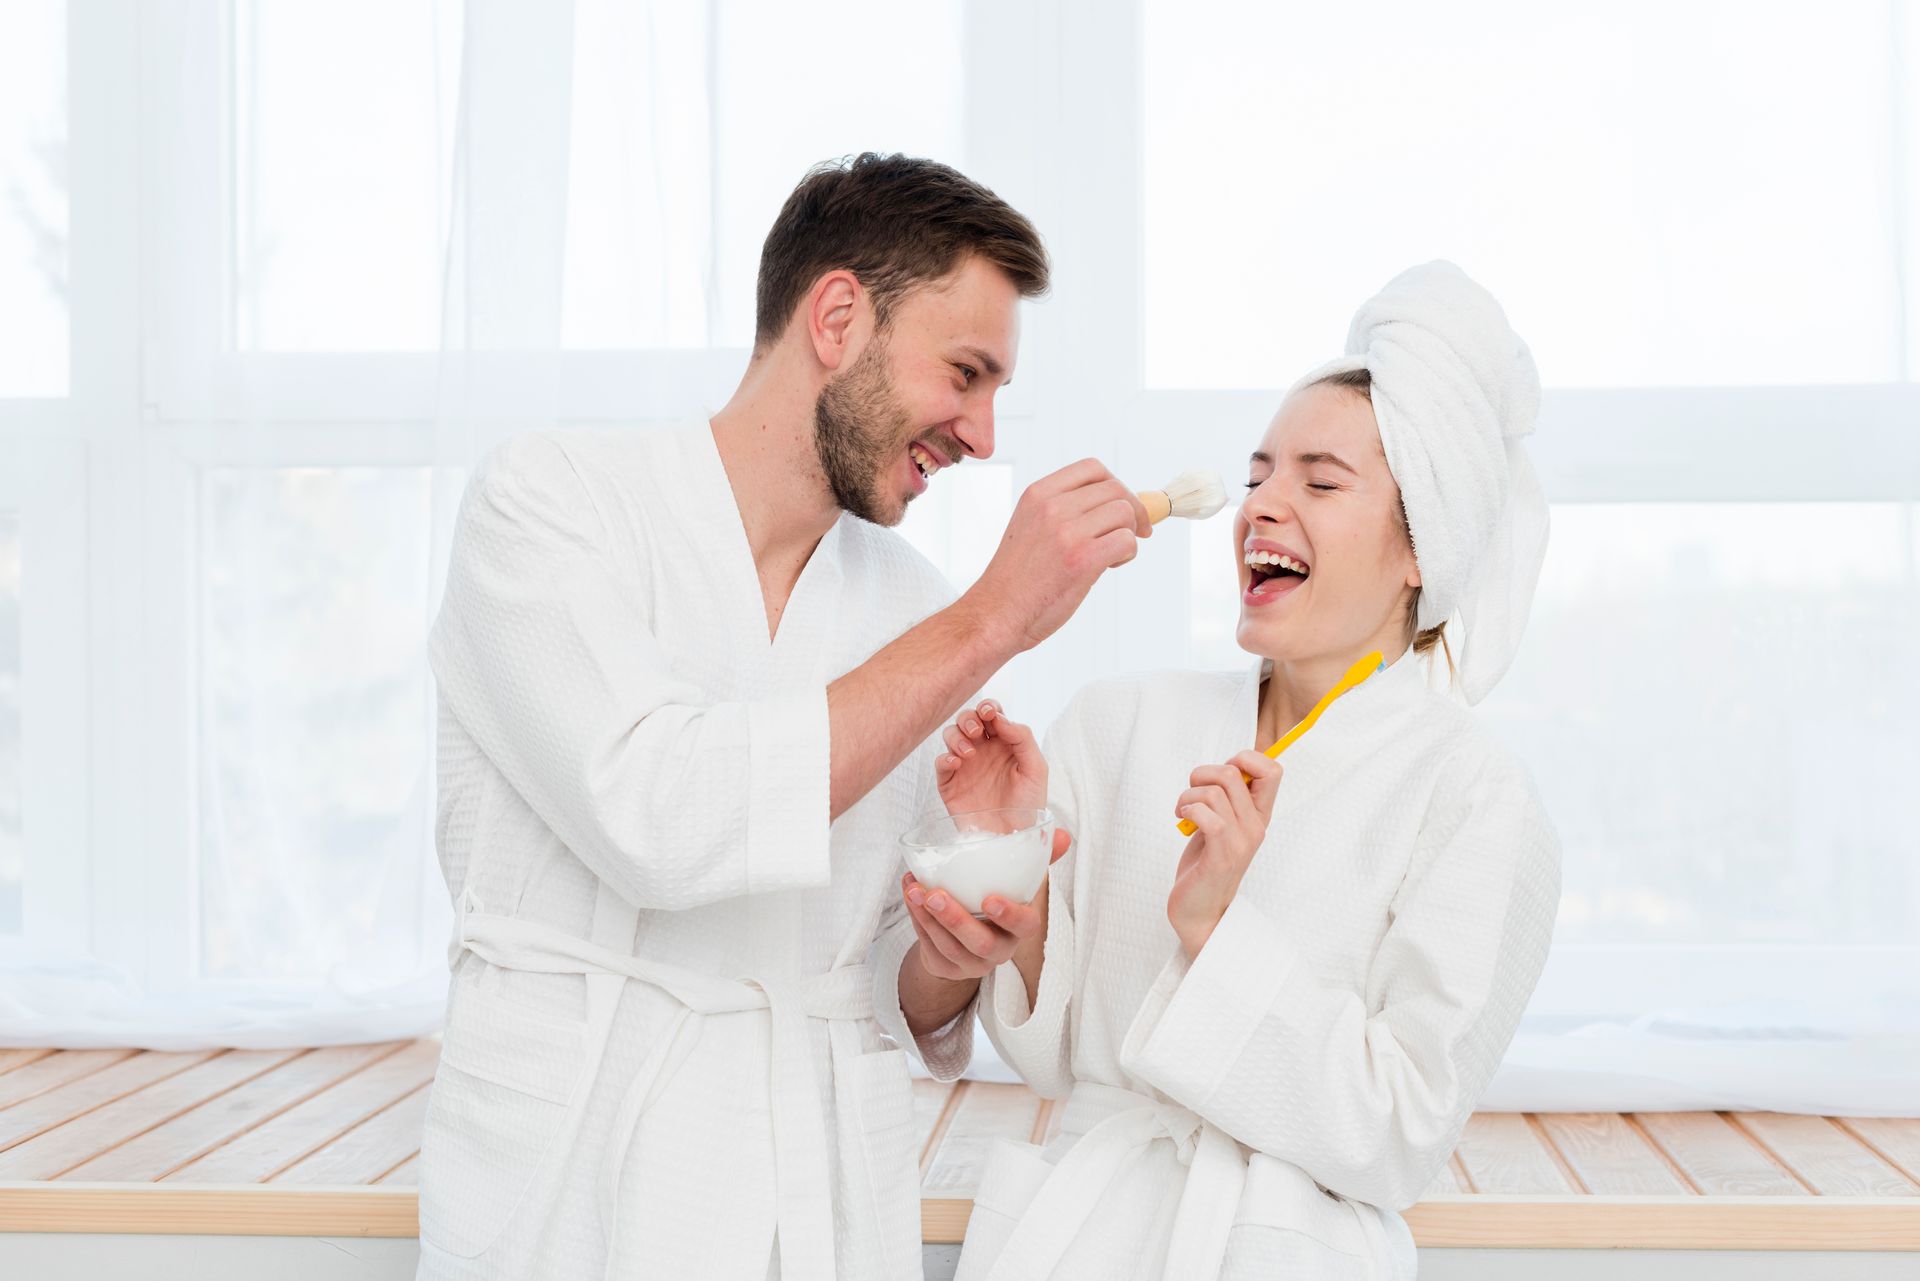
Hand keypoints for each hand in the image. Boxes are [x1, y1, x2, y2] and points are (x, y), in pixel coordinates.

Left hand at [903, 828, 1071, 981]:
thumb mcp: (1016, 883)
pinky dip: (916, 920)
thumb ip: (1039, 859)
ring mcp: (970, 963)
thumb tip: (1065, 834)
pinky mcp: (946, 967)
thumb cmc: (993, 903)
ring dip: (928, 917)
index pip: (1024, 927)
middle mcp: (998, 951)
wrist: (966, 939)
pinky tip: (910, 896)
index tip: (990, 899)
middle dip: (956, 919)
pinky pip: (929, 947)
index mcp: (1019, 929)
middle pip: (980, 943)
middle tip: (935, 894)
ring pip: (949, 945)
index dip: (1009, 915)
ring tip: (914, 890)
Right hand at [936, 700, 1045, 814]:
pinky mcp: (950, 784)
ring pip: (950, 735)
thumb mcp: (1036, 769)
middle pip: (967, 719)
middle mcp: (983, 751)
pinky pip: (940, 763)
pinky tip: (957, 764)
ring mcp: (965, 766)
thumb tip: (1001, 718)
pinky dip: (945, 758)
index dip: (988, 708)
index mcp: (1004, 743)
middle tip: (977, 732)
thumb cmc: (1028, 806)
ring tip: (969, 753)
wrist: (1013, 839)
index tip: (989, 713)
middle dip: (969, 718)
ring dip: (956, 736)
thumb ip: (1022, 737)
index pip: (992, 714)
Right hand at [964, 459, 1151, 651]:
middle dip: (1132, 510)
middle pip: (1115, 489)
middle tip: (1133, 533)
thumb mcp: (1030, 526)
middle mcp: (1052, 506)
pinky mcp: (1082, 559)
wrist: (996, 613)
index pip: (1092, 468)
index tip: (1122, 504)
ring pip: (1125, 513)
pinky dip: (1128, 553)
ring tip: (1111, 555)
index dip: (1116, 484)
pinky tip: (1109, 566)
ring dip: (1129, 534)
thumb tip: (1117, 505)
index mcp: (1038, 494)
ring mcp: (1067, 531)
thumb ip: (1064, 511)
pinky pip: (1126, 541)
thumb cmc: (1017, 579)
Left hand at [1167, 752, 1281, 956]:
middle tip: (1191, 795)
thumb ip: (1226, 798)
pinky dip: (1188, 811)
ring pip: (1214, 792)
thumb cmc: (1205, 864)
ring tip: (1182, 812)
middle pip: (1233, 771)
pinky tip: (1182, 821)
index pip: (1273, 769)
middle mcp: (1255, 826)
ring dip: (1187, 796)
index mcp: (1259, 815)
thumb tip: (1224, 766)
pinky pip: (1207, 816)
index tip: (1219, 776)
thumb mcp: (1221, 824)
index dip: (1244, 757)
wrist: (1199, 912)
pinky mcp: (1221, 856)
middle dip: (1201, 775)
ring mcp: (1241, 842)